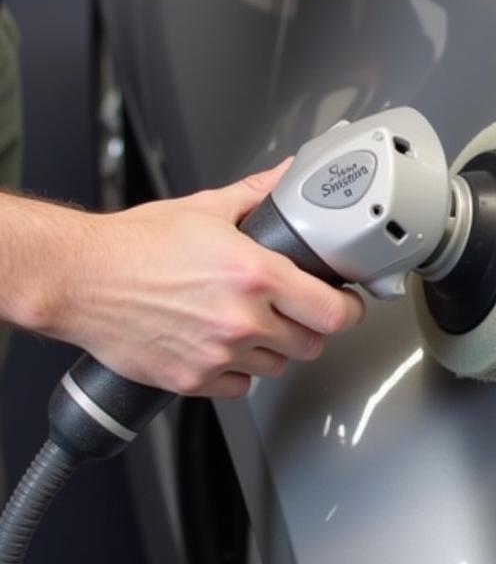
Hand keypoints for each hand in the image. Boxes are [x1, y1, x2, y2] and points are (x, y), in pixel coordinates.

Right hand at [41, 160, 363, 397]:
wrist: (79, 278)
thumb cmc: (135, 245)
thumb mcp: (205, 209)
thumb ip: (257, 194)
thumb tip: (286, 175)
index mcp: (255, 275)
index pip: (333, 312)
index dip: (348, 310)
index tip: (345, 304)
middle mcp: (242, 318)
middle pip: (312, 344)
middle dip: (309, 328)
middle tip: (295, 312)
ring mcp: (218, 353)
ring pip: (277, 367)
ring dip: (273, 350)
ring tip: (250, 325)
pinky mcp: (193, 379)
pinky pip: (239, 388)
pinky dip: (237, 373)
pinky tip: (222, 347)